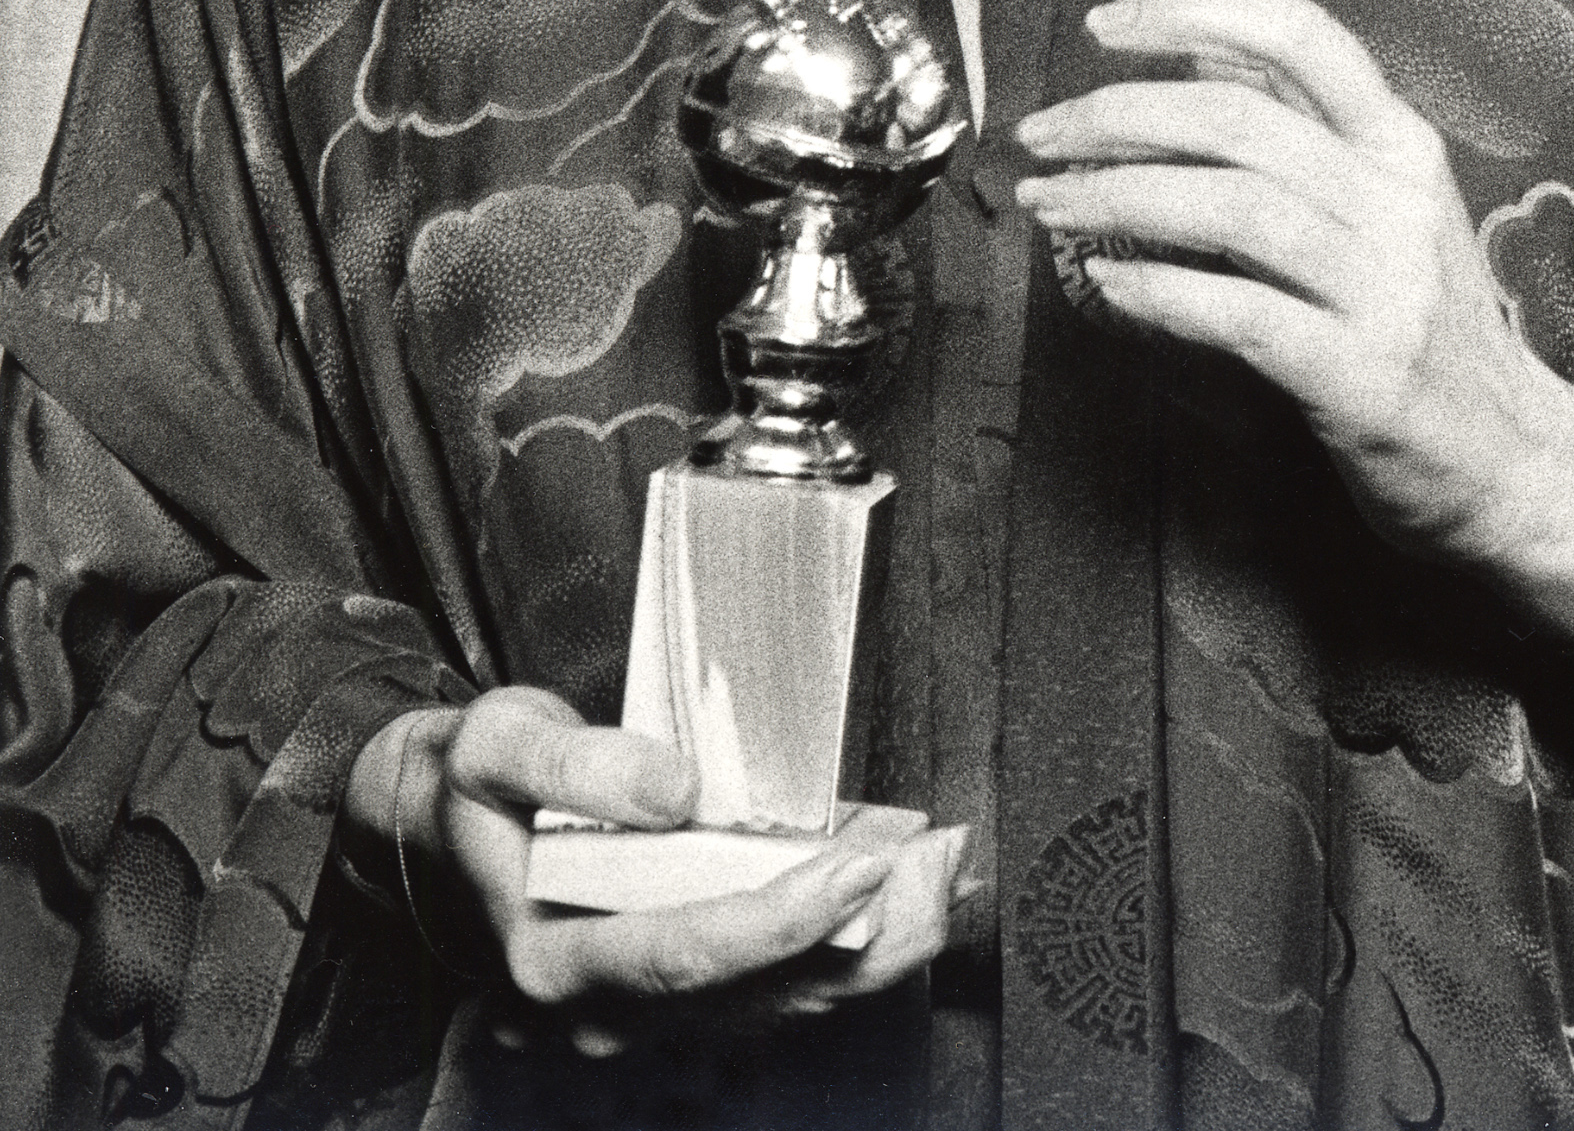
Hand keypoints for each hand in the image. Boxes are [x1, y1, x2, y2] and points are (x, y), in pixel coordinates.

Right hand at [342, 688, 967, 1052]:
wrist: (430, 837)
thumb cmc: (469, 786)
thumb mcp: (497, 744)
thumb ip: (580, 762)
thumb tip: (674, 788)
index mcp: (554, 959)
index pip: (687, 954)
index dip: (781, 917)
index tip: (857, 864)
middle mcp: (602, 1016)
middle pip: (758, 993)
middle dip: (865, 936)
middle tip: (943, 869)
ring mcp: (639, 1027)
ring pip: (779, 1005)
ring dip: (873, 947)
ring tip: (946, 873)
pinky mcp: (671, 1011)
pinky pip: (772, 996)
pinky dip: (843, 950)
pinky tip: (899, 894)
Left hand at [1015, 0, 1573, 645]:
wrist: (1518, 461)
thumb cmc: (1426, 324)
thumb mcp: (1383, 206)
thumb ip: (1302, 130)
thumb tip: (1197, 56)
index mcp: (1401, 143)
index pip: (1300, 33)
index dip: (1193, 11)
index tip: (1102, 25)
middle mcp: (1397, 200)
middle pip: (1238, 119)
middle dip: (1116, 115)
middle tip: (1041, 136)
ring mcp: (1387, 290)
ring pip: (1232, 208)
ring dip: (1118, 197)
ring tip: (1050, 203)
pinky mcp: (1363, 378)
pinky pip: (1244, 317)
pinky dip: (1162, 293)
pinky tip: (1107, 286)